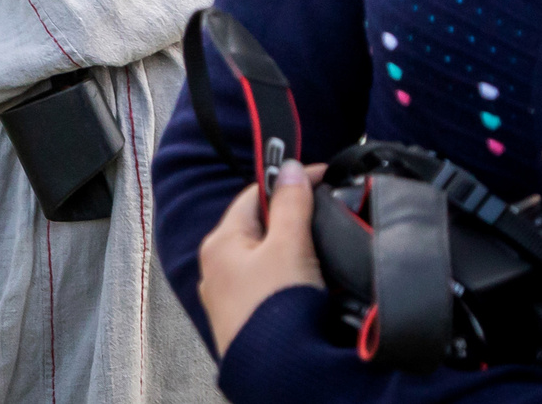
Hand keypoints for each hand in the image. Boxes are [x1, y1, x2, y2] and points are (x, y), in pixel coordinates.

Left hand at [200, 160, 325, 355]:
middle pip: (260, 227)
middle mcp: (217, 267)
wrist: (277, 373)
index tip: (320, 178)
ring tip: (322, 250)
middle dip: (291, 218)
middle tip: (324, 214)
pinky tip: (311, 284)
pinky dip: (292, 278)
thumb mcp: (288, 247)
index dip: (288, 184)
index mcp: (219, 242)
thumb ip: (291, 205)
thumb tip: (291, 168)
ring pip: (266, 258)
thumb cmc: (274, 310)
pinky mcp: (247, 319)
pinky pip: (271, 285)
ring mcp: (230, 295)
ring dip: (293, 250)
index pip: (253, 196)